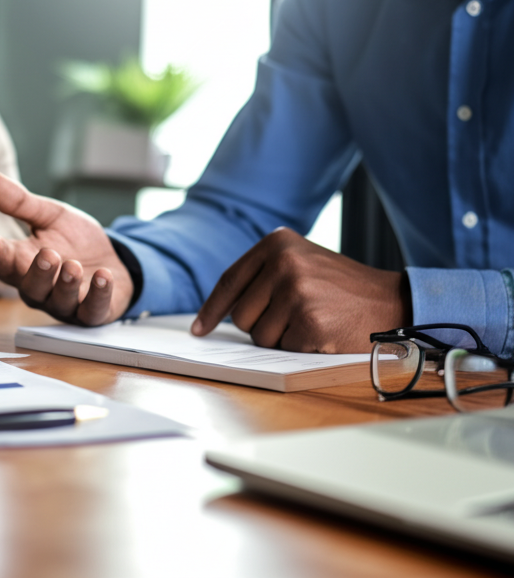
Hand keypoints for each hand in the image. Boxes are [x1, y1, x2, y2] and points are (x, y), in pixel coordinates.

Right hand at [0, 171, 132, 324]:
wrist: (114, 260)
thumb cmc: (75, 242)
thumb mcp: (50, 216)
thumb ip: (20, 203)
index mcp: (22, 264)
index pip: (0, 262)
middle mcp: (40, 289)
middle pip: (30, 288)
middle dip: (38, 272)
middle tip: (48, 254)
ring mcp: (66, 303)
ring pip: (59, 301)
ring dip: (65, 284)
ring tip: (72, 265)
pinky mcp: (93, 312)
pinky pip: (92, 310)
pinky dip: (98, 294)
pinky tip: (103, 276)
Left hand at [191, 227, 411, 353]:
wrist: (391, 301)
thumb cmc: (339, 288)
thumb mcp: (300, 262)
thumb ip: (262, 276)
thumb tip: (218, 311)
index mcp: (277, 243)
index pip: (230, 281)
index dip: (212, 309)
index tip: (199, 329)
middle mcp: (284, 262)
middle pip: (241, 315)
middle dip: (261, 325)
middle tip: (294, 316)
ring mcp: (296, 291)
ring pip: (259, 336)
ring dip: (282, 338)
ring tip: (311, 320)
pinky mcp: (309, 320)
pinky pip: (284, 347)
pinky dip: (300, 347)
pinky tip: (322, 331)